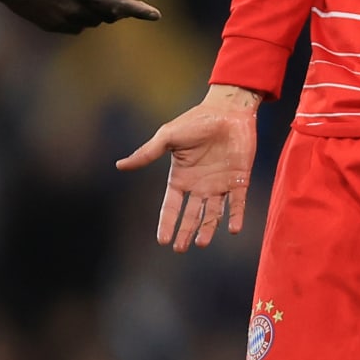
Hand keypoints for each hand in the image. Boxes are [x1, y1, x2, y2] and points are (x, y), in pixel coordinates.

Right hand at [0, 0, 161, 32]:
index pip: (121, 4)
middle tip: (121, 0)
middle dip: (116, 8)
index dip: (141, 10)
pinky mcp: (51, 26)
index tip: (156, 15)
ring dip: (96, 13)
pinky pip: (74, 27)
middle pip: (108, 16)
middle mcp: (77, 9)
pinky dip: (79, 18)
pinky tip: (70, 5)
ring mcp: (63, 20)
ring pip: (91, 23)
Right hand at [116, 85, 258, 251]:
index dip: (167, 222)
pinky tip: (233, 229)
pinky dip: (235, 216)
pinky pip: (237, 203)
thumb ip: (147, 153)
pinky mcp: (239, 180)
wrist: (227, 109)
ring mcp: (220, 184)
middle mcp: (200, 185)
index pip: (172, 206)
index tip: (162, 240)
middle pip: (191, 215)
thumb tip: (119, 165)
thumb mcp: (168, 137)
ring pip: (213, 214)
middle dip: (186, 232)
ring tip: (201, 243)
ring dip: (208, 228)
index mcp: (181, 177)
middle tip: (180, 249)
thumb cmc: (196, 120)